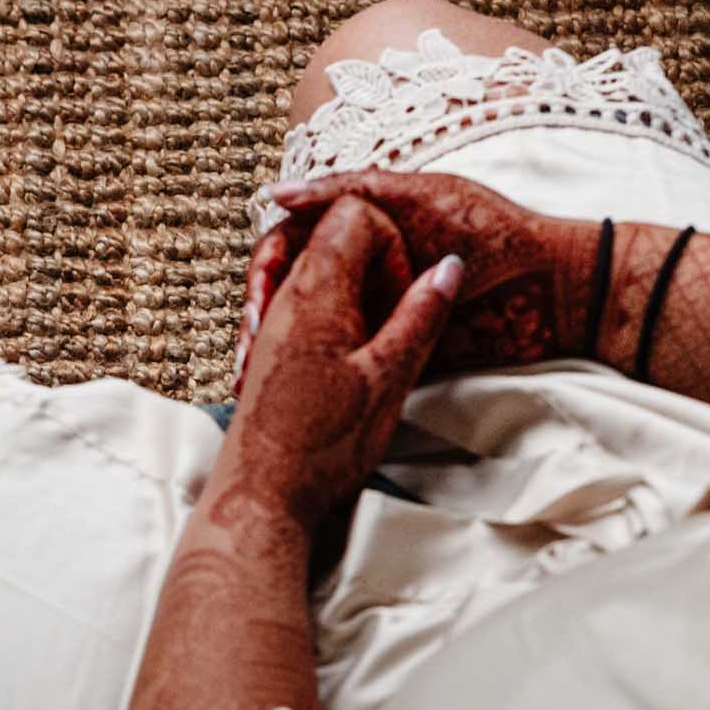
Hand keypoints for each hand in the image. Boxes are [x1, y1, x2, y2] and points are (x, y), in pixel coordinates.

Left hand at [218, 195, 461, 531]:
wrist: (260, 497)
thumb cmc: (323, 446)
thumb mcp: (389, 379)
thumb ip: (420, 316)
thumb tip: (448, 268)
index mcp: (316, 290)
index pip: (353, 212)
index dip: (391, 241)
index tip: (404, 291)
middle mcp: (285, 295)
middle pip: (331, 232)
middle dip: (376, 260)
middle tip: (397, 314)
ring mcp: (272, 320)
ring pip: (318, 268)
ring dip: (358, 291)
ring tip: (378, 342)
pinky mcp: (269, 347)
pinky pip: (305, 302)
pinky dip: (338, 314)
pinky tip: (354, 360)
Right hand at [236, 170, 594, 384]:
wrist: (551, 291)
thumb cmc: (495, 233)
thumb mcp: (421, 197)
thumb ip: (351, 191)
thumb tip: (276, 196)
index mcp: (359, 223)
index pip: (290, 242)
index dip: (266, 274)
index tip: (256, 307)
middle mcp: (359, 266)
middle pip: (288, 290)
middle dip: (260, 322)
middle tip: (248, 354)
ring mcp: (372, 310)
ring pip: (305, 331)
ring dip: (275, 355)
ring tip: (256, 382)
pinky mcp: (391, 349)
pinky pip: (342, 362)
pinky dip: (312, 378)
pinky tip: (289, 398)